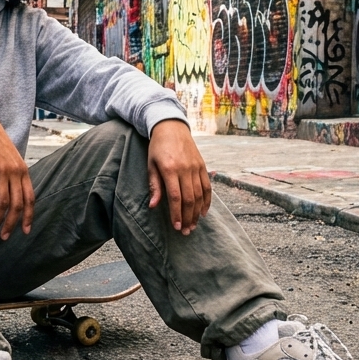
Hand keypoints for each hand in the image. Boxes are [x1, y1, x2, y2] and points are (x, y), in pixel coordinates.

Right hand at [0, 106, 33, 239]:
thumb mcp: (10, 158)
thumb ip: (14, 175)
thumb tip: (13, 195)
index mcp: (23, 170)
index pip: (30, 198)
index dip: (28, 216)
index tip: (25, 231)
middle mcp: (15, 171)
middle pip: (17, 205)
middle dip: (11, 224)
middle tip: (4, 237)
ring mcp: (1, 170)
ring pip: (2, 203)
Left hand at [148, 120, 210, 234]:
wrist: (171, 128)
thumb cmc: (157, 148)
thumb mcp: (151, 164)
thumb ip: (154, 185)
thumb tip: (154, 206)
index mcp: (170, 169)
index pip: (175, 197)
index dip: (176, 214)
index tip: (176, 227)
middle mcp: (185, 169)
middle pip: (189, 199)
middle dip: (188, 218)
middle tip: (185, 231)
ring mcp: (196, 167)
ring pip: (199, 195)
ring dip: (197, 213)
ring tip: (193, 226)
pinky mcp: (203, 166)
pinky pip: (207, 187)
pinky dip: (207, 201)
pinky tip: (203, 213)